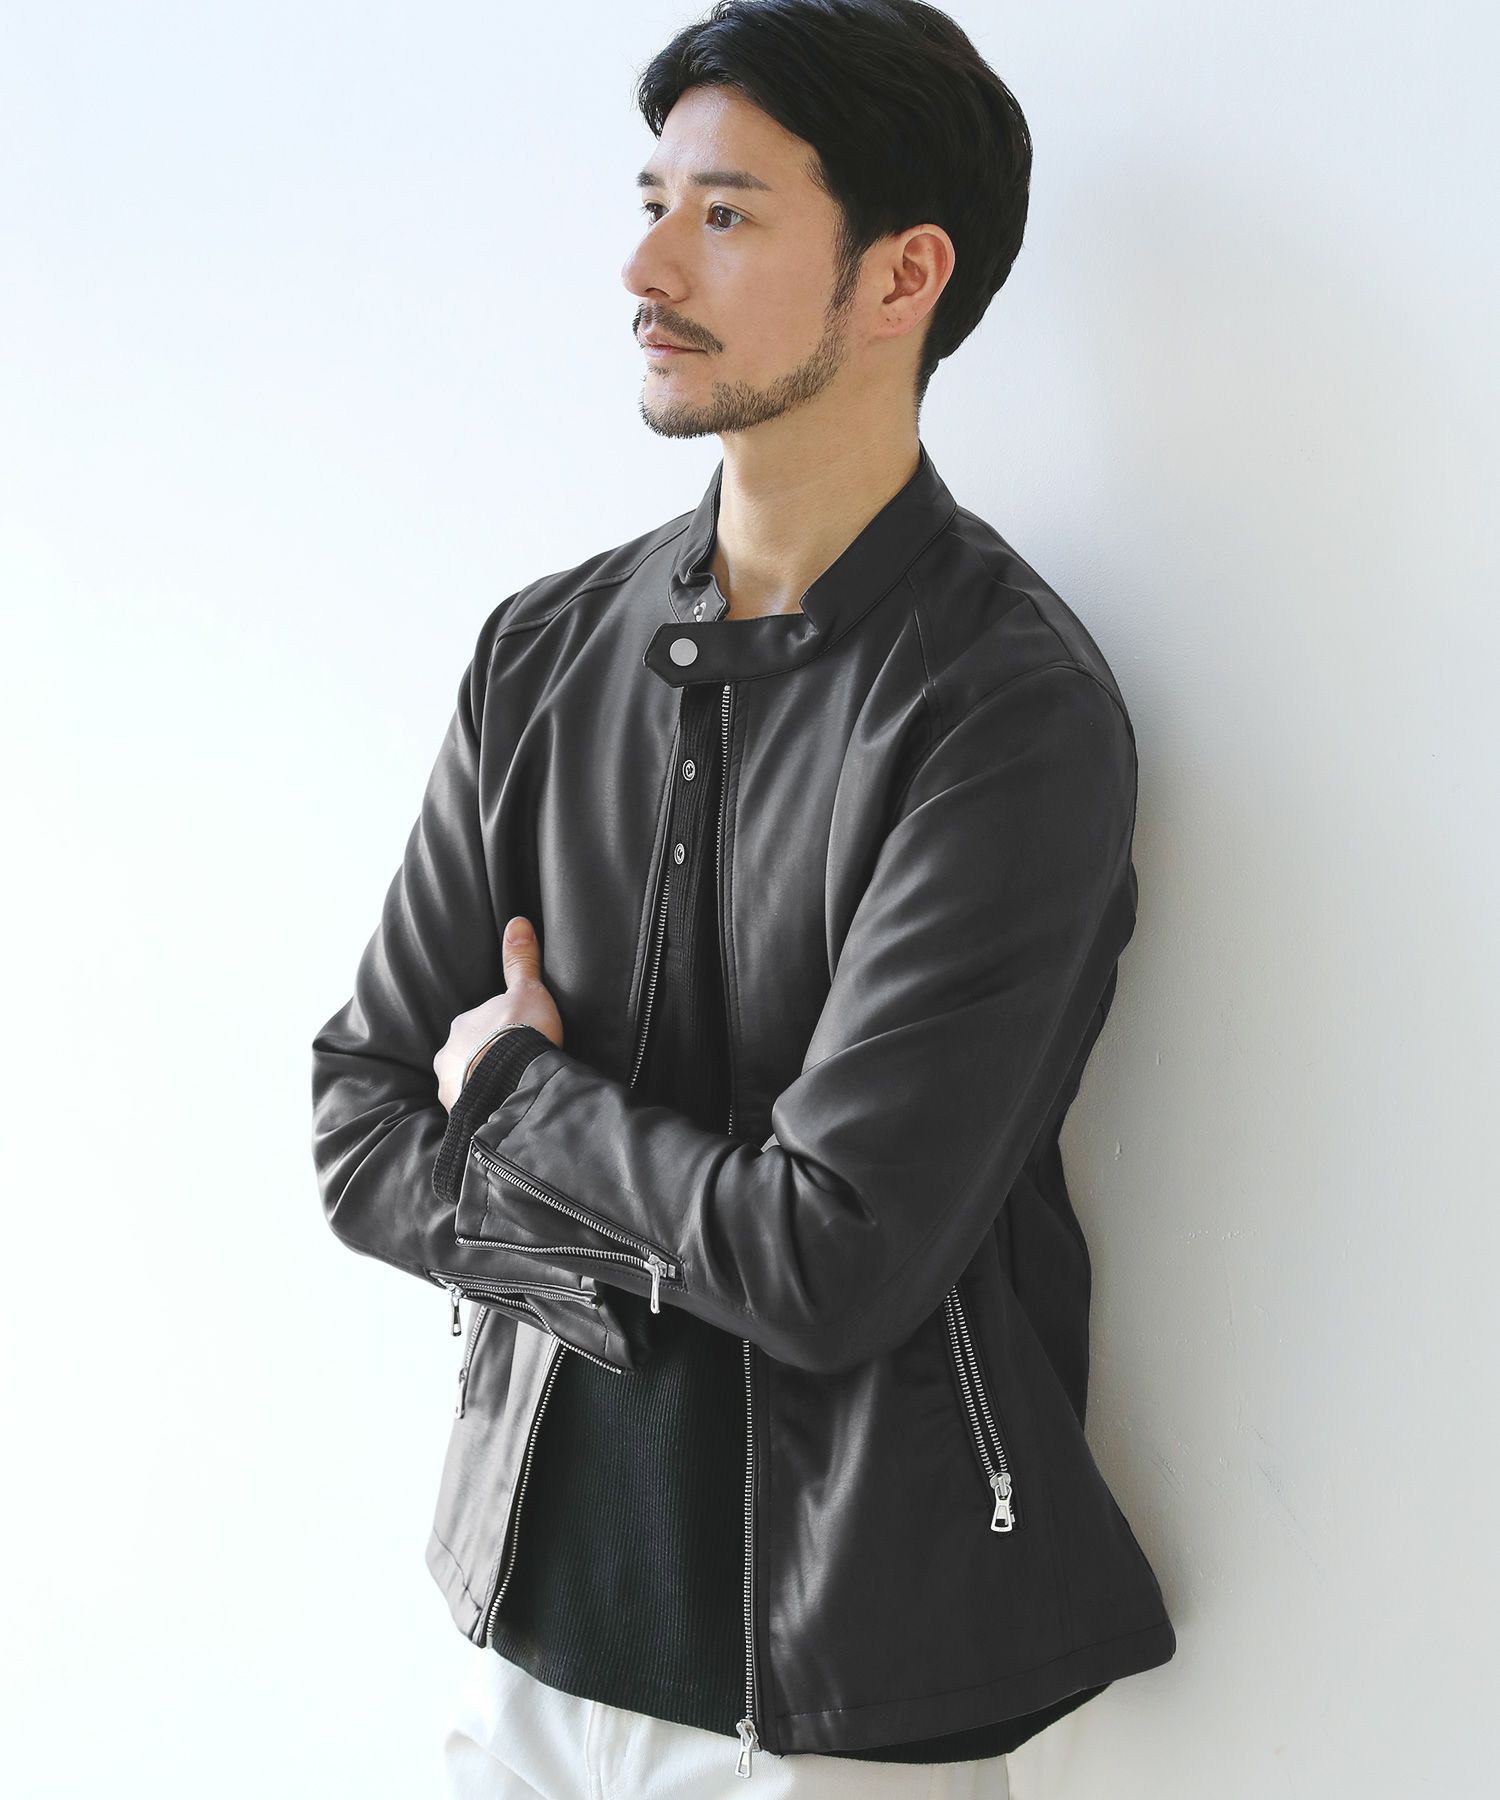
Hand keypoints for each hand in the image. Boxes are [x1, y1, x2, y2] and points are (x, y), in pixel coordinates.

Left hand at [433, 915, 563, 1112]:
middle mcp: (448, 1054)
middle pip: (467, 1055)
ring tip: (508, 1092)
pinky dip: (484, 1109)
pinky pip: (471, 1109)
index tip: (517, 1039)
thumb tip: (517, 922)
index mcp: (462, 1025)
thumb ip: (521, 961)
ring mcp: (450, 1086)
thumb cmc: (520, 1034)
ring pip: (465, 1083)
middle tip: (513, 1067)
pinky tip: (501, 1111)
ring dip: (482, 1086)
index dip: (499, 1032)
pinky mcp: (459, 1113)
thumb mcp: (528, 992)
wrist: (513, 1082)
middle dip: (485, 1060)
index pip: (479, 1026)